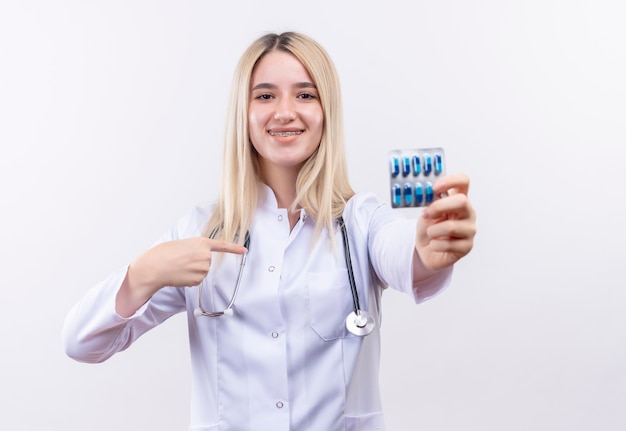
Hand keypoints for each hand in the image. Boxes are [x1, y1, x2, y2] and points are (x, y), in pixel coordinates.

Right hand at [116, 237, 246, 316]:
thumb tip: (201, 259)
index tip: (244, 250)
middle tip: (181, 260)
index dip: (234, 248)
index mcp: (202, 242)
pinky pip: (197, 280)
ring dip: (192, 271)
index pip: (222, 245)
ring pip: (202, 272)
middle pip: (207, 262)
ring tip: (179, 267)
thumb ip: (195, 249)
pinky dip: (189, 279)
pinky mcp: (199, 279)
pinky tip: (180, 274)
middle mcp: (206, 255)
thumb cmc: (165, 253)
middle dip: (196, 263)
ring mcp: (203, 268)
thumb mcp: (183, 244)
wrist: (155, 266)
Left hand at [415, 173, 476, 269]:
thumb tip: (428, 191)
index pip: (463, 181)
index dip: (451, 181)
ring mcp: (470, 230)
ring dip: (433, 231)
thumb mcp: (427, 211)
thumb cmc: (429, 228)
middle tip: (426, 214)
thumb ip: (430, 200)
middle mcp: (468, 212)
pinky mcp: (467, 247)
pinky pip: (447, 244)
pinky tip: (435, 244)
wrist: (426, 250)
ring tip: (430, 234)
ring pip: (451, 227)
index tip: (435, 187)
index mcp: (459, 199)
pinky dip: (435, 244)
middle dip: (439, 207)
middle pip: (462, 201)